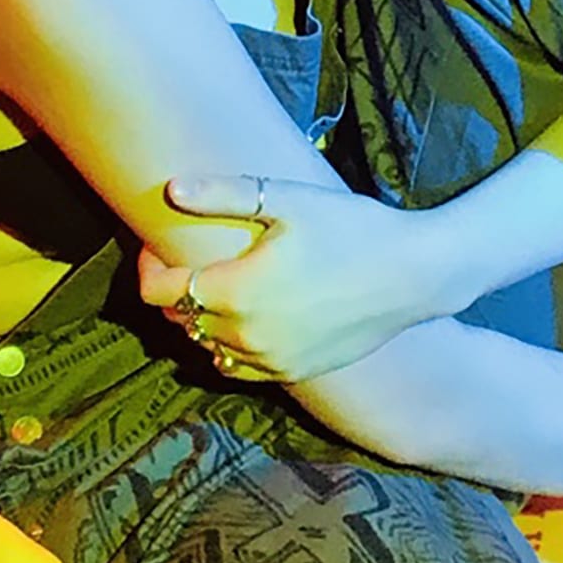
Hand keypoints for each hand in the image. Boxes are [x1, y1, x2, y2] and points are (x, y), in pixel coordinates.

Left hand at [136, 174, 444, 383]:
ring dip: (198, 320)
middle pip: (179, 319)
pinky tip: (242, 318)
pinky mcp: (293, 373)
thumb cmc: (351, 228)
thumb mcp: (286, 201)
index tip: (156, 245)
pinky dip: (228, 346)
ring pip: (205, 347)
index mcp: (235, 292)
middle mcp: (246, 336)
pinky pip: (238, 367)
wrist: (413, 275)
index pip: (160, 291)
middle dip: (172, 289)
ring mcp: (271, 360)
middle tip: (184, 260)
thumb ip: (223, 195)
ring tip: (214, 287)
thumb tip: (171, 189)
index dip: (150, 266)